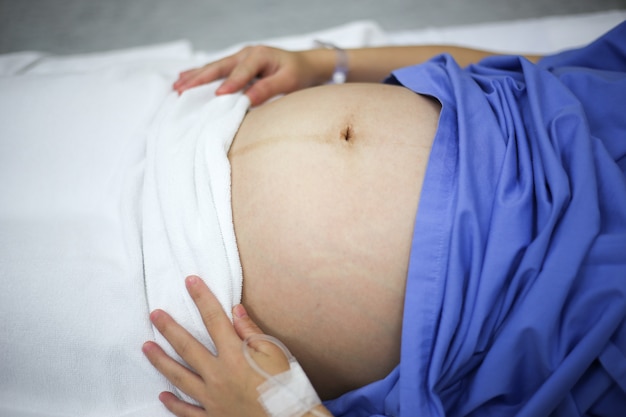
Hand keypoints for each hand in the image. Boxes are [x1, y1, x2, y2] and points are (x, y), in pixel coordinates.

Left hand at [142, 275, 292, 416]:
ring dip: (161, 361)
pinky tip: (162, 395)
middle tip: (154, 314)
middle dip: (169, 328)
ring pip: (179, 377)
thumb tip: (235, 310)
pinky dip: (173, 404)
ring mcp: (212, 399)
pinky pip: (187, 411)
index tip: (191, 281)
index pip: (214, 320)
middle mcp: (218, 375)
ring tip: (146, 347)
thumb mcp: (275, 353)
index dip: (202, 298)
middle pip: (188, 347)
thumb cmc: (285, 386)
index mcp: (235, 355)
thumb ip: (252, 332)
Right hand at [173, 46, 330, 105]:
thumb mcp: (289, 82)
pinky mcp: (237, 65)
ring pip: (214, 68)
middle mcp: (246, 54)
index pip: (242, 72)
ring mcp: (239, 58)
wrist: (304, 65)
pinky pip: (216, 70)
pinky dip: (200, 74)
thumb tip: (247, 100)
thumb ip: (268, 89)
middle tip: (182, 90)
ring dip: (195, 76)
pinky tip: (184, 78)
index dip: (230, 84)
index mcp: (259, 55)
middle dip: (200, 78)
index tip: (218, 96)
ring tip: (177, 86)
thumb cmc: (298, 74)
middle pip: (219, 66)